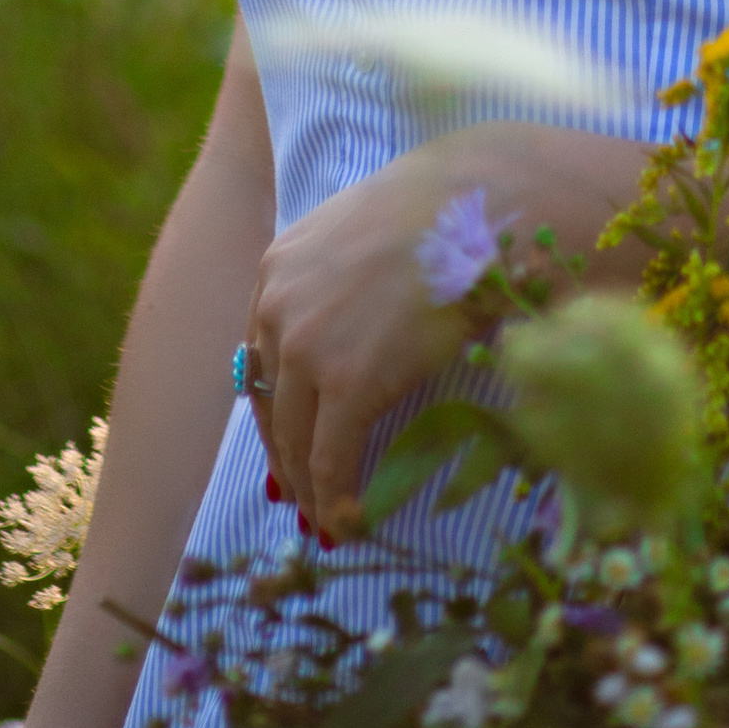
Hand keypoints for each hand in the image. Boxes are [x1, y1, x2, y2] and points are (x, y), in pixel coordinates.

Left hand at [241, 120, 639, 537]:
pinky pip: (329, 456)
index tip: (289, 440)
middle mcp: (277, 308)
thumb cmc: (433, 214)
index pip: (260, 358)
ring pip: (294, 438)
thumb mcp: (357, 235)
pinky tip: (348, 518)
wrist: (468, 209)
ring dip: (308, 485)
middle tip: (303, 493)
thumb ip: (334, 282)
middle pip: (270, 403)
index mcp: (276, 270)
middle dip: (286, 455)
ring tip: (328, 517)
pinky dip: (334, 496)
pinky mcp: (346, 384)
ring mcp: (306, 348)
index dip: (276, 408)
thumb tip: (348, 330)